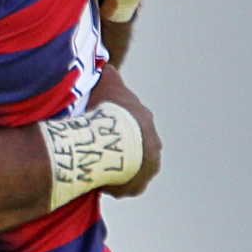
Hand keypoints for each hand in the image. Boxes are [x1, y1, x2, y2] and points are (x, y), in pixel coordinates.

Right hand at [88, 63, 160, 198]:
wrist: (112, 139)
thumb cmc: (108, 110)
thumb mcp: (108, 82)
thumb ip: (108, 73)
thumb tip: (106, 65)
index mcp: (145, 120)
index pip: (132, 123)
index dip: (115, 126)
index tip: (100, 129)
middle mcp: (153, 144)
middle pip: (136, 147)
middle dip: (120, 149)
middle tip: (99, 150)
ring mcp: (148, 167)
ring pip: (133, 168)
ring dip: (119, 168)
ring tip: (98, 168)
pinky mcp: (138, 185)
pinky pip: (126, 186)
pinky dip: (114, 185)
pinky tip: (99, 182)